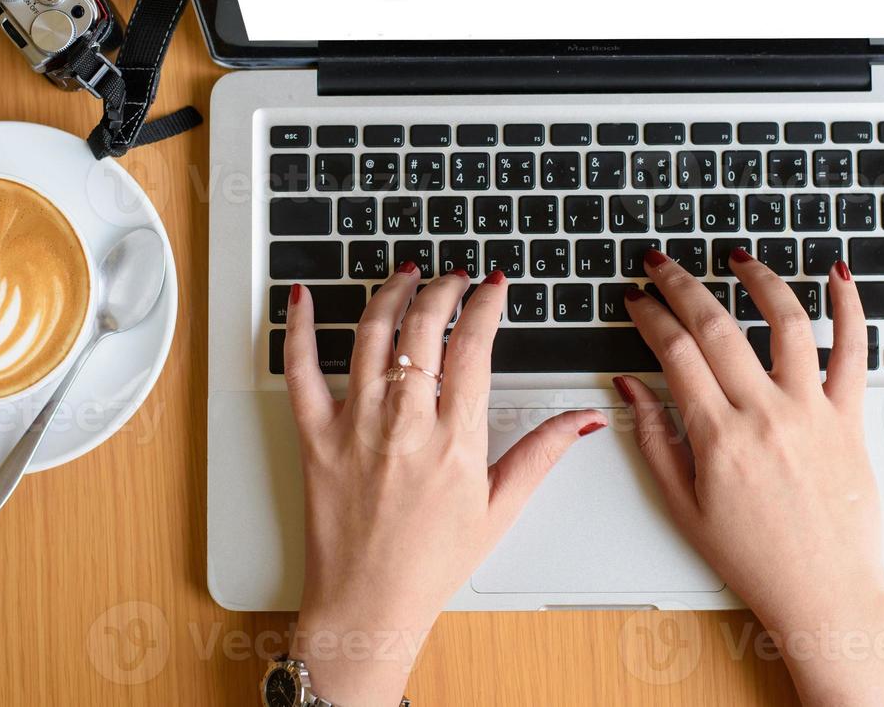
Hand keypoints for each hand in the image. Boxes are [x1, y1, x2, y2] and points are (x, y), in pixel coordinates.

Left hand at [283, 266, 605, 706]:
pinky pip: (301, 372)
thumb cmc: (431, 564)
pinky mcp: (315, 437)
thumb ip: (542, 453)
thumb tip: (583, 419)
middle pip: (423, 330)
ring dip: (390, 295)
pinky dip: (299, 331)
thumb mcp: (500, 508)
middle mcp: (406, 424)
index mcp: (456, 440)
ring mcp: (356, 427)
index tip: (492, 286)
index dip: (485, 305)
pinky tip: (302, 300)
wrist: (369, 607)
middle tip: (452, 277)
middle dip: (442, 289)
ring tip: (405, 275)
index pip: (473, 347)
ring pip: (370, 336)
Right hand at [615, 248, 883, 706]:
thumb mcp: (683, 507)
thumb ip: (654, 440)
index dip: (650, 316)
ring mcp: (812, 412)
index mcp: (719, 438)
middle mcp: (765, 415)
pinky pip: (854, 353)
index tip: (636, 299)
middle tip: (661, 264)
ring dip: (759, 280)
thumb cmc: (754, 559)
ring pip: (787, 323)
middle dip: (682, 285)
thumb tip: (627, 388)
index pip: (675, 352)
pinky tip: (839, 275)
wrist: (824, 595)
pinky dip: (851, 308)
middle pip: (718, 326)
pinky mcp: (850, 418)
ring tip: (737, 258)